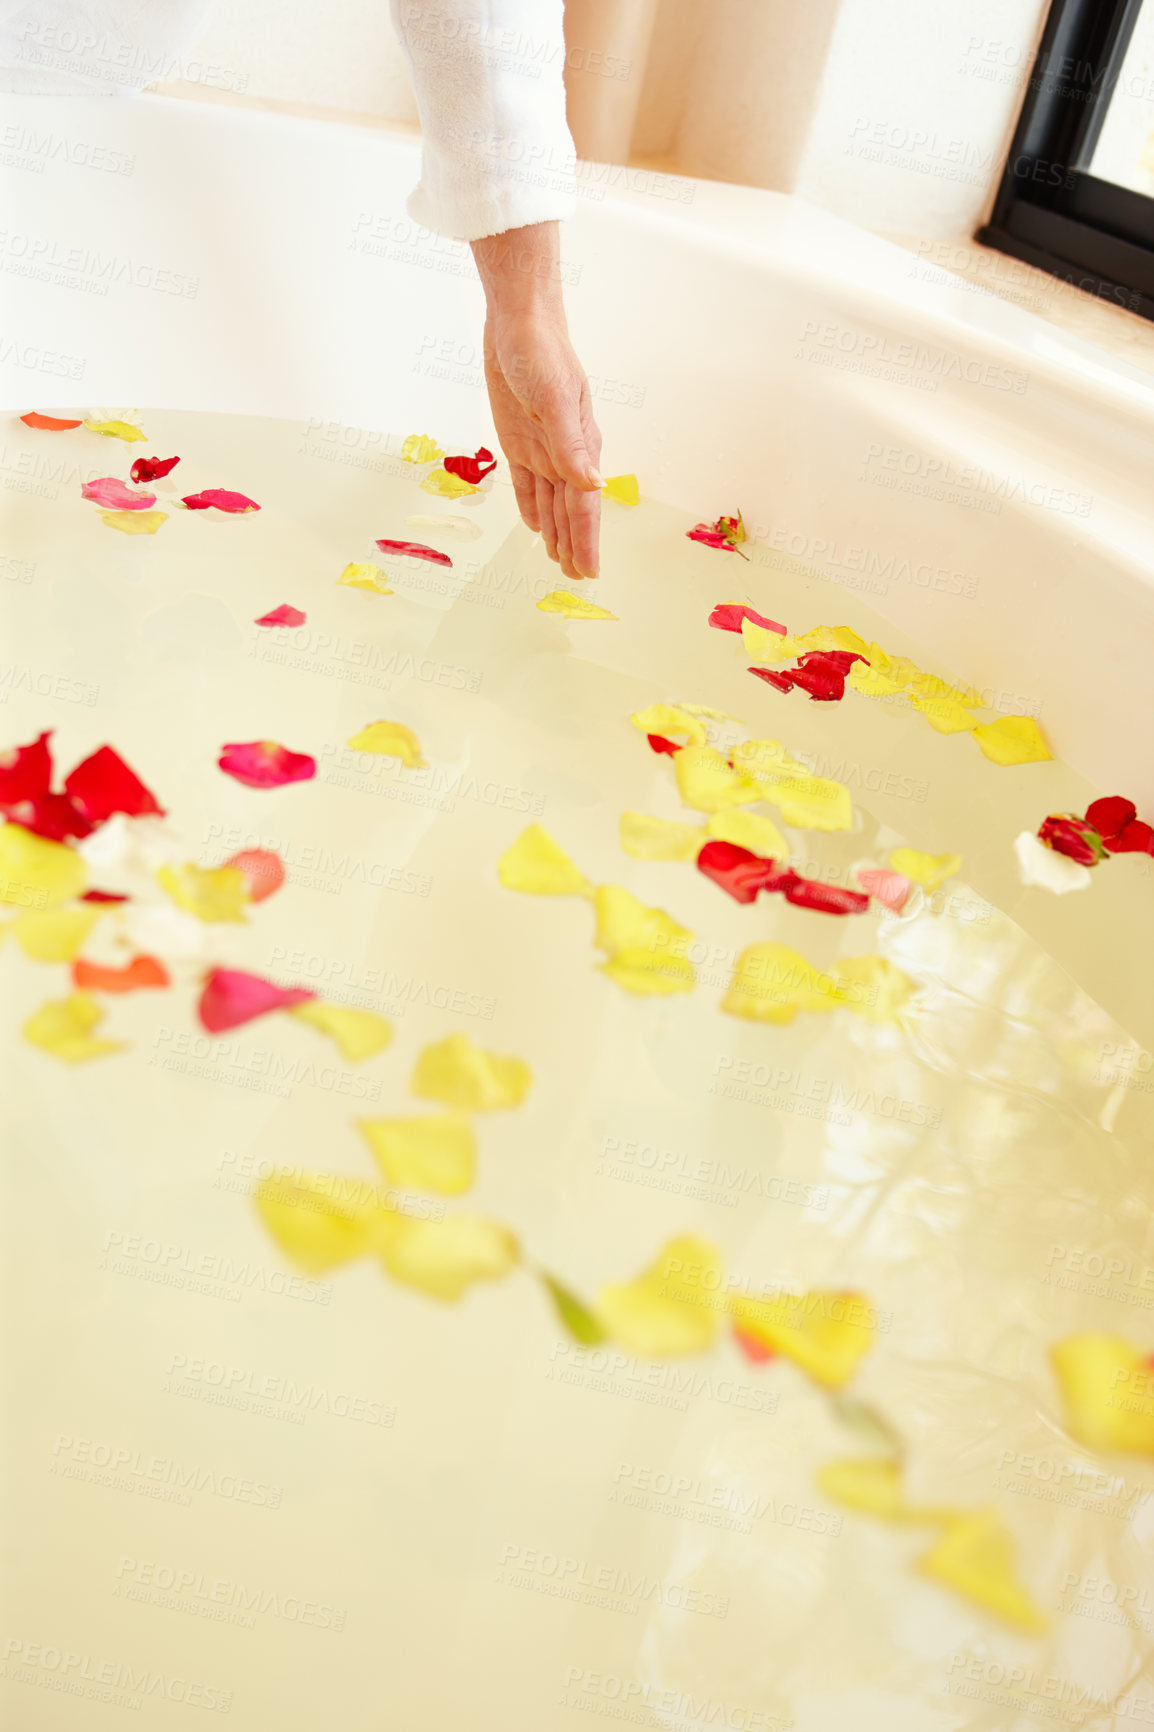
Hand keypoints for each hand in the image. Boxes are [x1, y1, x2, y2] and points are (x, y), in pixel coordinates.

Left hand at [471, 223, 601, 578]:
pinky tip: (535, 526)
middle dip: (574, 544)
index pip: (584, 506)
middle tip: (575, 578)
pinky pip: (529, 484)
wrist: (520, 319)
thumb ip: (571, 445)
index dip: (587, 541)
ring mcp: (543, 447)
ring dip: (556, 532)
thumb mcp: (554, 398)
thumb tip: (591, 485)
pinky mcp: (519, 439)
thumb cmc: (541, 352)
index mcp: (579, 446)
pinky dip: (533, 507)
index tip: (588, 572)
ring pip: (551, 503)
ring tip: (558, 561)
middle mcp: (565, 452)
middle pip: (570, 511)